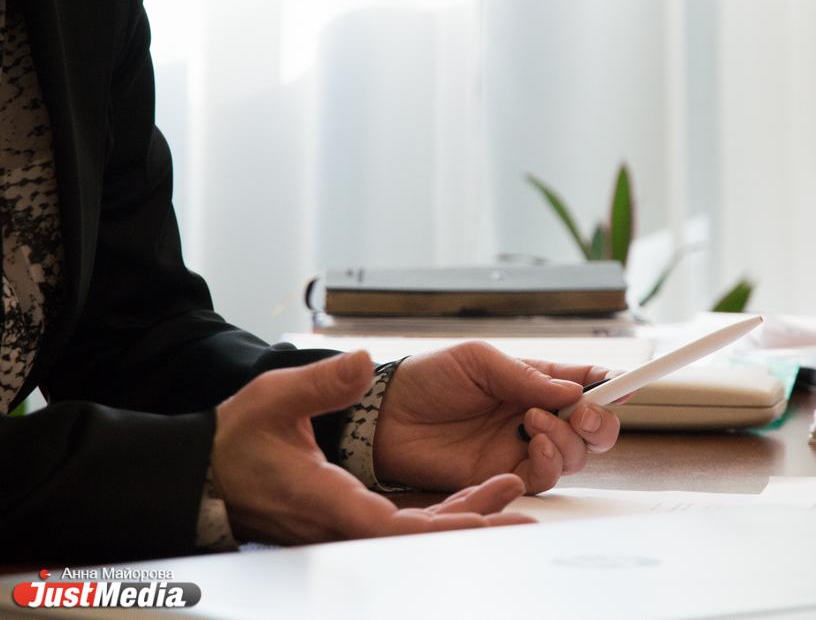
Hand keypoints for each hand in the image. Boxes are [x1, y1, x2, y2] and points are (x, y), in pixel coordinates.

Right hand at [212, 350, 532, 543]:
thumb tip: (362, 363)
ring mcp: (347, 525)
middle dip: (471, 525)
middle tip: (521, 515)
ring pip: (416, 532)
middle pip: (418, 536)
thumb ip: (321, 385)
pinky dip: (441, 514)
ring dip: (464, 517)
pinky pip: (404, 524)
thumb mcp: (275, 400)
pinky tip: (472, 503)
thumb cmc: (236, 441)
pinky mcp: (350, 517)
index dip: (443, 524)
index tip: (485, 519)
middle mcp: (342, 522)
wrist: (210, 470)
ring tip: (510, 500)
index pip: (392, 526)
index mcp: (325, 500)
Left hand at [374, 342, 622, 493]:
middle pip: (592, 428)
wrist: (385, 416)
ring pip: (575, 456)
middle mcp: (535, 415)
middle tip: (583, 411)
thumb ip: (527, 377)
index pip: (586, 382)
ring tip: (535, 420)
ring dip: (568, 439)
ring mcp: (521, 447)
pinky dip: (549, 463)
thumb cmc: (429, 378)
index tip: (626, 382)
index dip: (612, 384)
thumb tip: (576, 389)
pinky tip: (532, 443)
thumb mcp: (479, 362)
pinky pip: (544, 478)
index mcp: (534, 381)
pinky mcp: (503, 474)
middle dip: (600, 421)